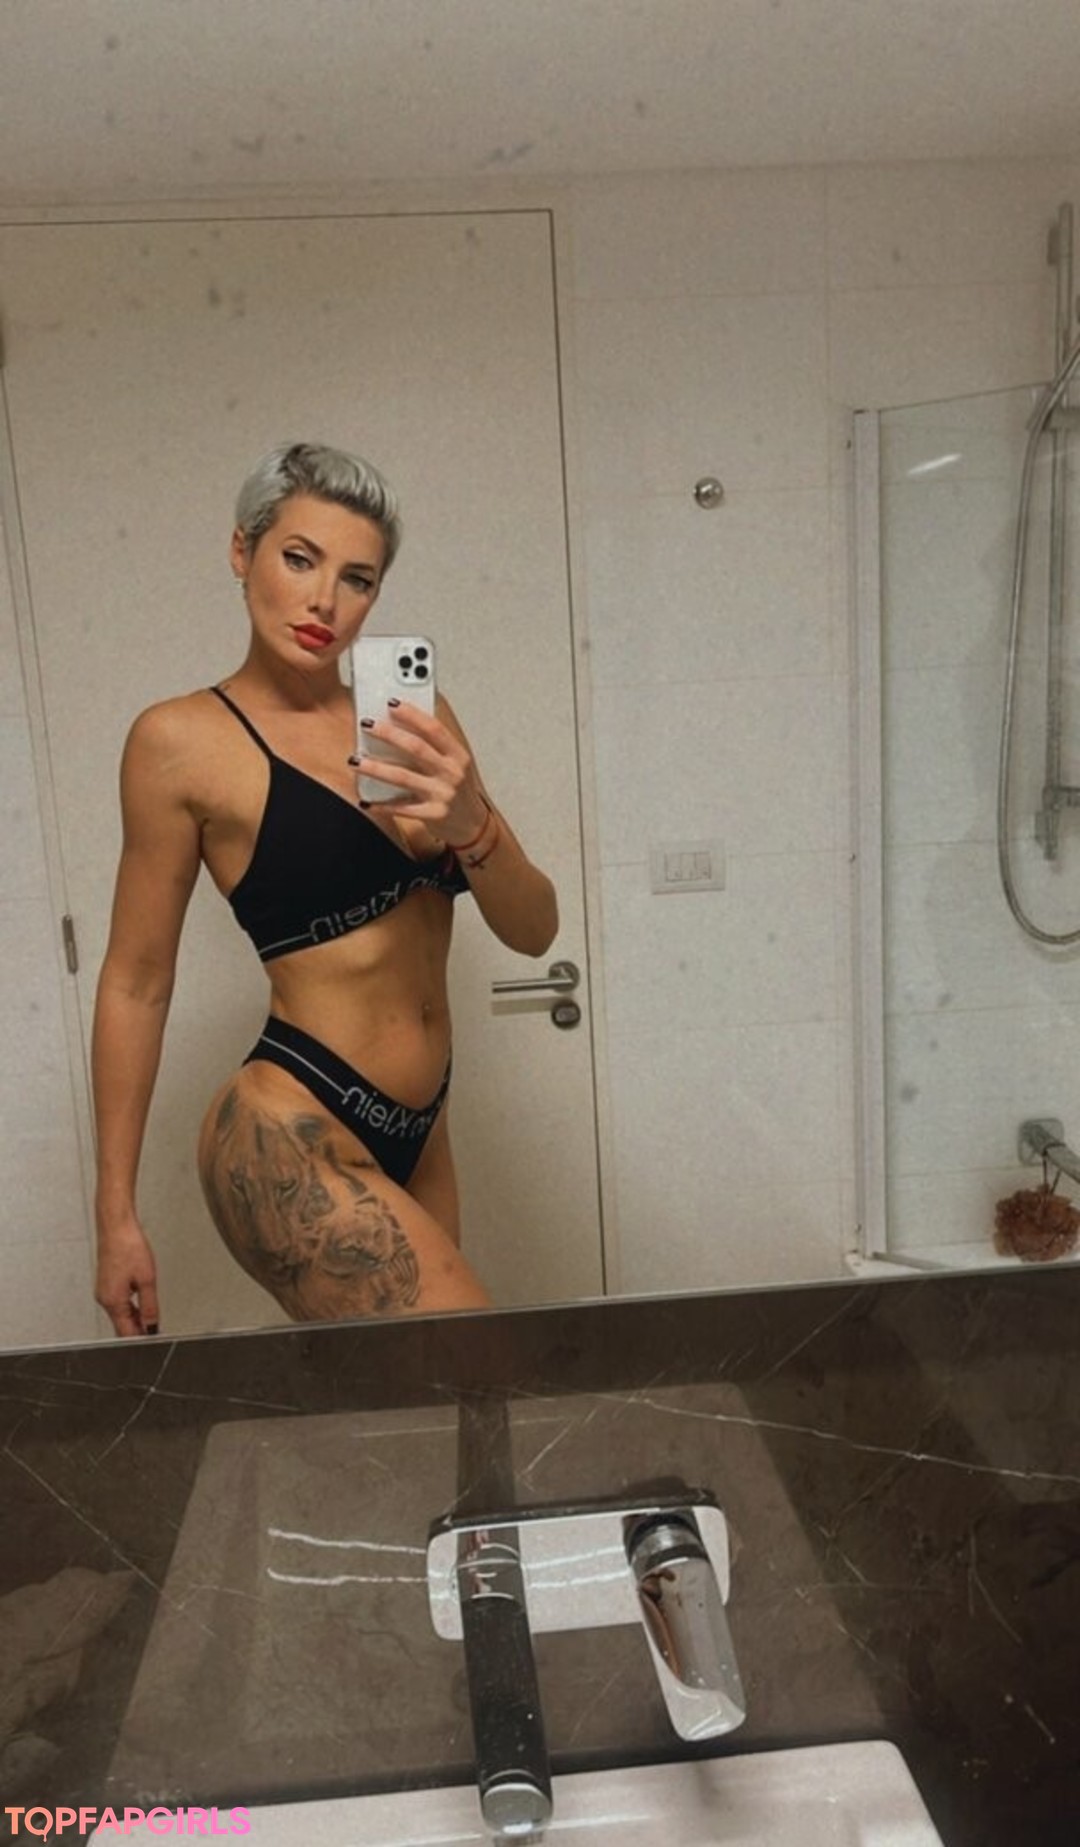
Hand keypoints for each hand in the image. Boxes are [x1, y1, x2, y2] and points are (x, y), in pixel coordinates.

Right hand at [95, 1217, 159, 1337]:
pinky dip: (130, 1305)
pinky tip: (142, 1300)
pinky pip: (118, 1302)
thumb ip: (150, 1306)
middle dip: (139, 1329)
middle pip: (122, 1324)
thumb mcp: (147, 1279)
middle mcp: (104, 1298)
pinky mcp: (106, 1283)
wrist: (116, 1226)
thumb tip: (152, 1326)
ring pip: (120, 1313)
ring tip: (152, 1315)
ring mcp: (104, 1291)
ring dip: (136, 1317)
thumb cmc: (128, 1246)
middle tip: (156, 1329)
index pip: (126, 1332)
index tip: (153, 1341)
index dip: (141, 1339)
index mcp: (113, 1301)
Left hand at [354, 700, 488, 846]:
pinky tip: (366, 800)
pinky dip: (382, 805)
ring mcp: (442, 794)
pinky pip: (401, 808)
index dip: (412, 714)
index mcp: (458, 755)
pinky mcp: (433, 815)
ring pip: (403, 777)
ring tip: (355, 761)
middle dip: (388, 734)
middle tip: (367, 725)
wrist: (473, 825)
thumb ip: (434, 746)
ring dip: (376, 768)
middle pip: (416, 748)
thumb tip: (401, 723)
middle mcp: (451, 773)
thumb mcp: (455, 764)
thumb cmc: (460, 790)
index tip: (392, 704)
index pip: (434, 729)